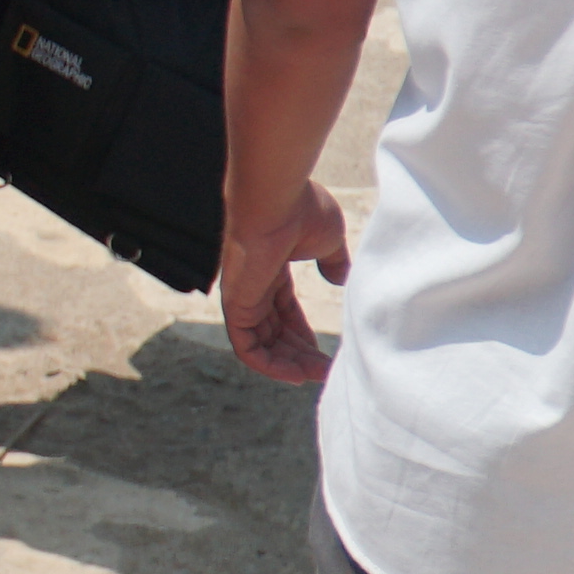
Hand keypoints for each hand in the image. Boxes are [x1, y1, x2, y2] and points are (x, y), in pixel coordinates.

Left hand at [217, 177, 346, 385]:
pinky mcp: (235, 303)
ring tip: (318, 376)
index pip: (283, 312)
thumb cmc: (300, 210)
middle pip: (273, 332)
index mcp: (270, 270)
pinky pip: (245, 346)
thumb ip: (333, 261)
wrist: (276, 197)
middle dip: (299, 355)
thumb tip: (338, 278)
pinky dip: (267, 365)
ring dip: (289, 364)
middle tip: (326, 371)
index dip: (303, 335)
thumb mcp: (327, 240)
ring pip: (260, 344)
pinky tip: (294, 375)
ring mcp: (241, 295)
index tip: (326, 352)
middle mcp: (252, 285)